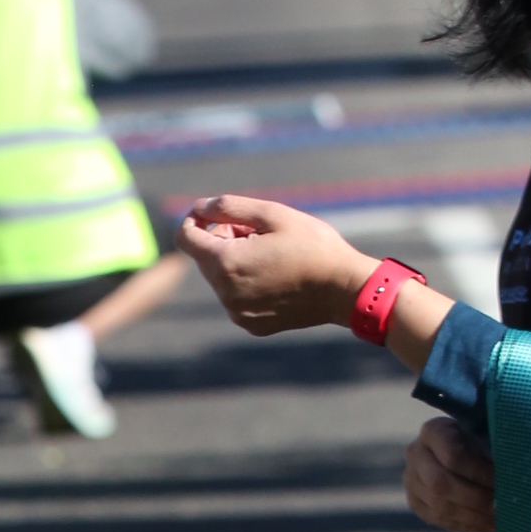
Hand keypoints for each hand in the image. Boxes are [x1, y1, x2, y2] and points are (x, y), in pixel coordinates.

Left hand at [179, 193, 375, 332]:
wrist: (344, 289)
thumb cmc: (313, 246)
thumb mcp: (273, 214)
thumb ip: (230, 207)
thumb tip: (200, 207)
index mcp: (226, 263)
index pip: (186, 238)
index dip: (195, 220)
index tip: (211, 212)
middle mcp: (225, 293)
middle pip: (205, 257)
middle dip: (223, 239)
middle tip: (260, 232)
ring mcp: (237, 312)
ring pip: (221, 278)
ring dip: (235, 261)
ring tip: (272, 254)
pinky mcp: (250, 324)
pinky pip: (236, 297)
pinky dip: (247, 283)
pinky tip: (276, 276)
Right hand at [403, 417, 495, 531]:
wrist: (460, 450)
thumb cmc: (480, 439)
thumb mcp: (487, 435)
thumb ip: (495, 451)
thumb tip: (510, 480)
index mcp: (434, 431)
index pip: (453, 455)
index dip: (479, 472)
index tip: (502, 481)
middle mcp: (415, 453)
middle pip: (440, 483)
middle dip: (474, 498)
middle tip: (499, 506)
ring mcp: (410, 480)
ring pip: (438, 504)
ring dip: (471, 516)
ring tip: (497, 520)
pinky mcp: (415, 501)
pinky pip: (437, 518)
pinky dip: (465, 525)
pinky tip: (486, 525)